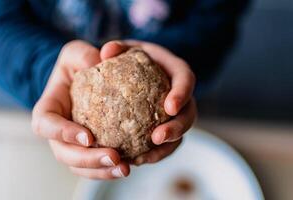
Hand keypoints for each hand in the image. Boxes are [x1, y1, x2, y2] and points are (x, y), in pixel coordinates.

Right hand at [32, 40, 129, 179]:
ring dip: (102, 171)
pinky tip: (131, 164)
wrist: (85, 80)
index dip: (63, 133)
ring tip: (126, 168)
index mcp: (49, 110)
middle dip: (88, 160)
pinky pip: (96, 166)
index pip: (46, 125)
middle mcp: (57, 132)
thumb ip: (82, 55)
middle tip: (114, 157)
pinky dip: (110, 169)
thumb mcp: (76, 53)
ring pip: (80, 167)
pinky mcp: (89, 150)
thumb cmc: (78, 66)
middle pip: (64, 154)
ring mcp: (72, 144)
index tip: (88, 136)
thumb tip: (99, 61)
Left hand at [99, 40, 196, 164]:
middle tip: (157, 137)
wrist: (130, 70)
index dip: (182, 93)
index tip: (169, 107)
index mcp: (173, 70)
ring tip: (143, 158)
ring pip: (180, 134)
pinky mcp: (165, 126)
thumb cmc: (127, 58)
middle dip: (177, 127)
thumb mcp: (122, 49)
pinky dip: (154, 154)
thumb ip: (116, 49)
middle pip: (189, 112)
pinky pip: (166, 145)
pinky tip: (135, 160)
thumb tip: (106, 52)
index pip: (186, 79)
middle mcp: (178, 94)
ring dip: (165, 148)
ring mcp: (175, 113)